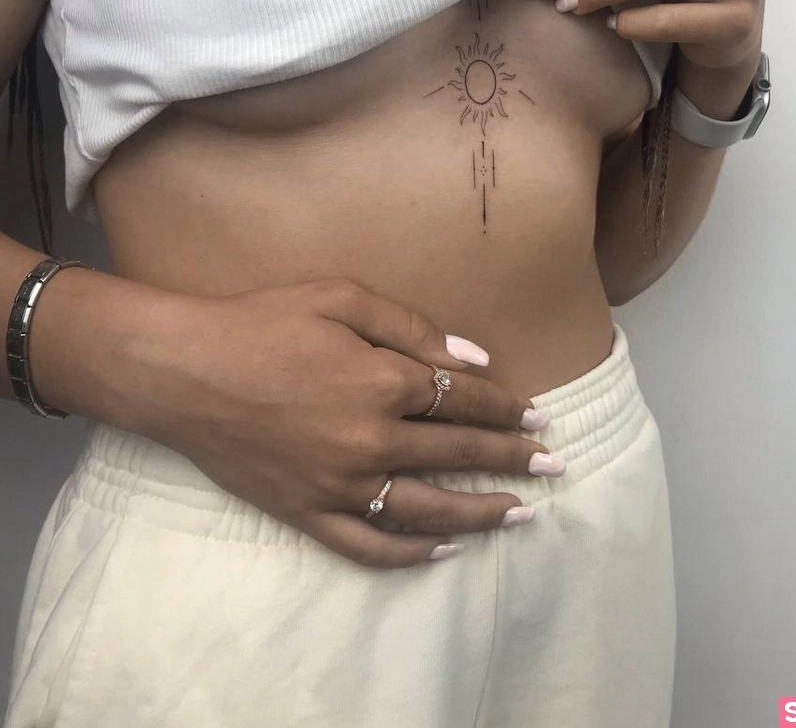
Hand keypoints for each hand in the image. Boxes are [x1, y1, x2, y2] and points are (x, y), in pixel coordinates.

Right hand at [135, 278, 559, 568]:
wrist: (183, 369)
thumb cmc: (263, 321)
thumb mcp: (342, 299)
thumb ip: (413, 328)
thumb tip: (475, 356)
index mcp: (383, 383)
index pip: (463, 401)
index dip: (504, 409)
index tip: (535, 416)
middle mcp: (370, 441)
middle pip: (458, 455)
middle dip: (512, 459)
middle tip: (554, 465)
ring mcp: (339, 485)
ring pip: (428, 510)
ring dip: (481, 513)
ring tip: (521, 515)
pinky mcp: (306, 513)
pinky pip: (369, 546)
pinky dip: (411, 555)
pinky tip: (444, 551)